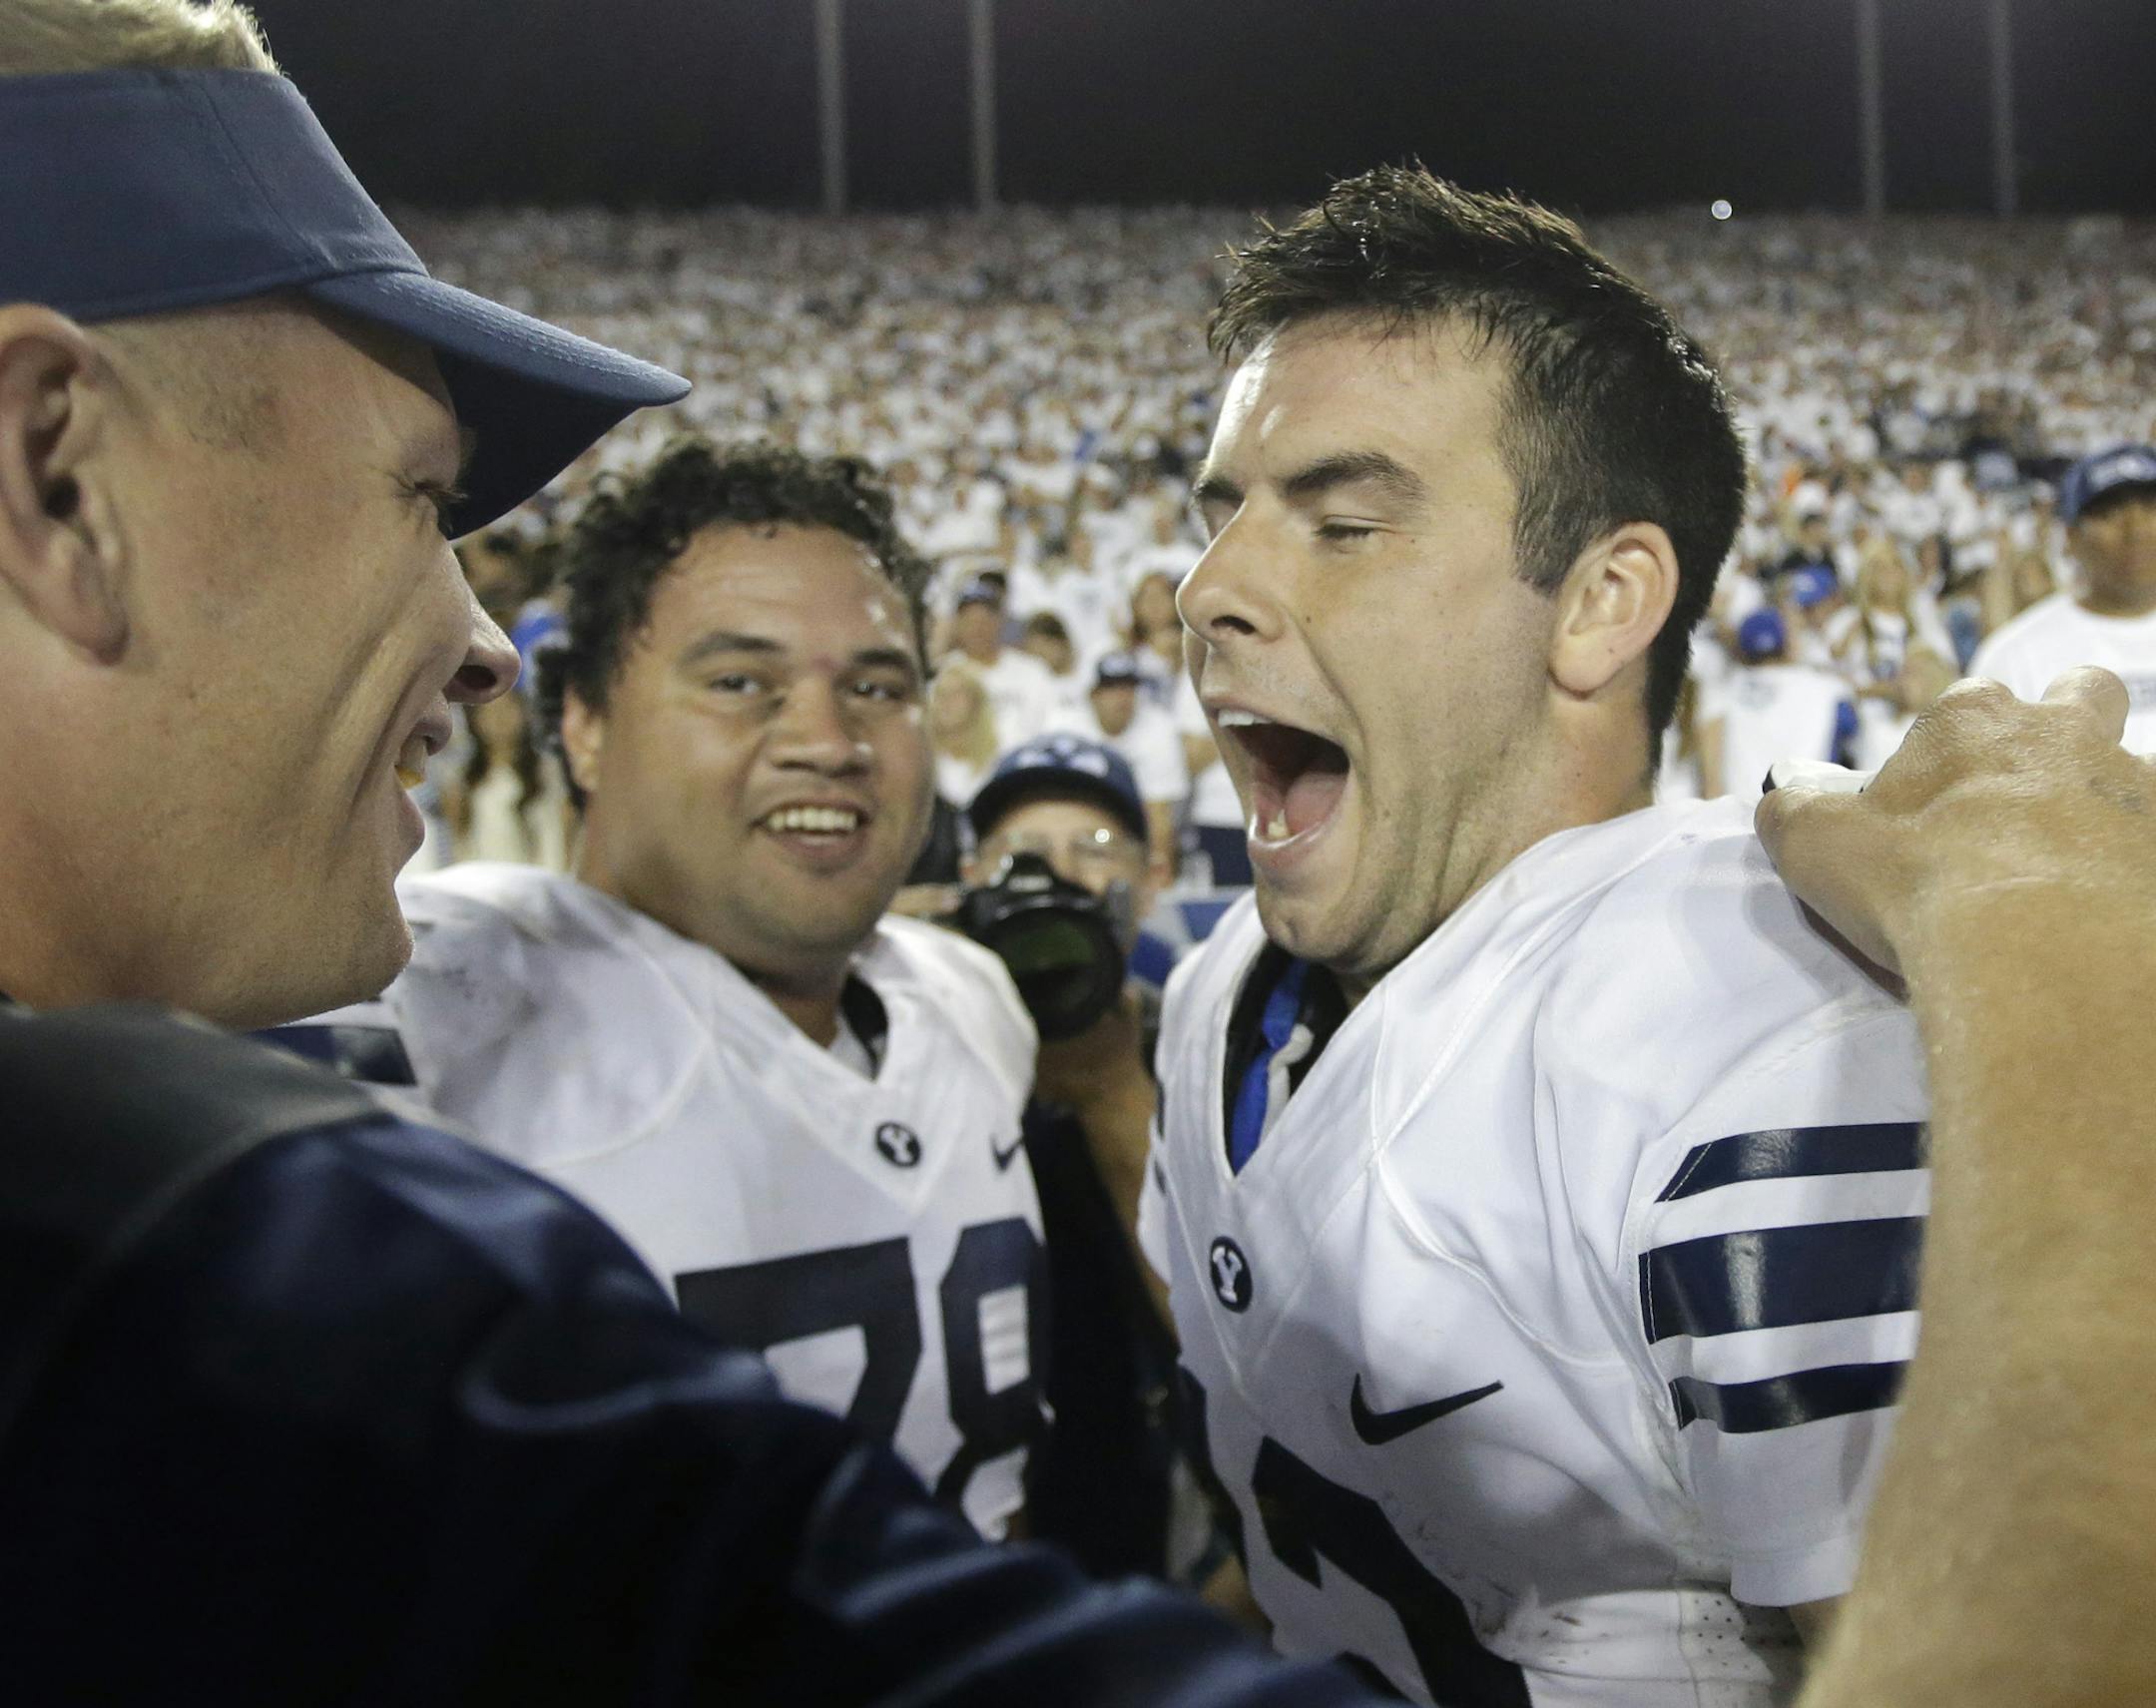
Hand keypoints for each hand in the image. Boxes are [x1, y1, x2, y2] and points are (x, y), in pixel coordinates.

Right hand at [1756, 669, 2153, 974]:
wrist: (2040, 954)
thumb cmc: (1917, 881)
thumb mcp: (1816, 847)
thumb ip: (1795, 815)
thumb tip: (1783, 803)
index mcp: (1973, 721)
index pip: (1967, 704)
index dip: (1949, 751)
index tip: (1934, 806)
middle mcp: (2066, 735)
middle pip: (2085, 696)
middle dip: (2067, 728)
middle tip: (2034, 801)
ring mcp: (2137, 789)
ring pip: (2132, 778)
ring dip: (2106, 813)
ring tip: (2075, 882)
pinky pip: (2155, 847)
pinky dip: (2137, 872)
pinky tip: (2110, 915)